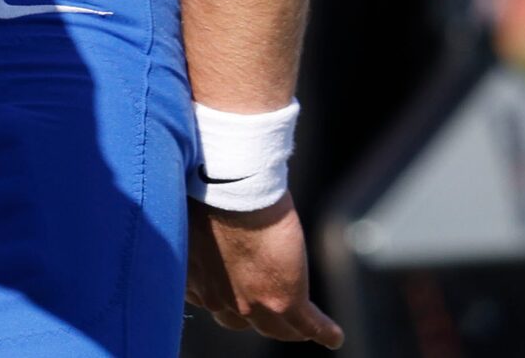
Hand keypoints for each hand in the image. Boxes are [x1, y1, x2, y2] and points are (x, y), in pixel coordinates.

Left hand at [187, 195, 342, 345]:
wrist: (228, 188)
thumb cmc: (204, 187)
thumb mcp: (193, 216)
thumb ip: (198, 232)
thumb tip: (200, 218)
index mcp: (192, 274)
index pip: (209, 299)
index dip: (224, 296)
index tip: (232, 290)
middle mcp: (216, 297)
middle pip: (240, 319)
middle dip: (254, 315)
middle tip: (268, 306)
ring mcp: (251, 303)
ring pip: (275, 327)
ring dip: (289, 327)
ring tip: (303, 326)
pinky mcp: (284, 300)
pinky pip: (308, 325)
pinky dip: (323, 332)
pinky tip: (333, 335)